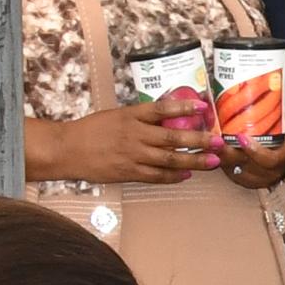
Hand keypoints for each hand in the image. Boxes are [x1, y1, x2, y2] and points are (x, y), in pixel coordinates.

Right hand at [40, 94, 210, 187]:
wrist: (66, 149)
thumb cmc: (92, 130)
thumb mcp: (116, 116)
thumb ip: (141, 118)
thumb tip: (169, 117)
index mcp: (130, 116)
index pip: (161, 109)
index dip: (184, 107)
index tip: (204, 107)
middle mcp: (134, 134)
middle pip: (172, 137)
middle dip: (199, 140)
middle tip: (218, 141)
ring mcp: (132, 155)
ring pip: (169, 159)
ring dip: (193, 161)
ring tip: (212, 161)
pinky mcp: (128, 172)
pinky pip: (156, 176)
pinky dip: (173, 176)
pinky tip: (187, 175)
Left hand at [212, 116, 284, 189]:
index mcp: (284, 159)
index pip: (269, 161)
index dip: (255, 151)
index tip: (241, 137)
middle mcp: (271, 173)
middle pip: (248, 168)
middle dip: (230, 155)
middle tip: (216, 141)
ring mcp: (258, 178)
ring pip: (237, 172)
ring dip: (222, 159)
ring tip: (209, 145)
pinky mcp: (247, 178)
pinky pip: (232, 174)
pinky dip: (221, 164)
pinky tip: (211, 152)